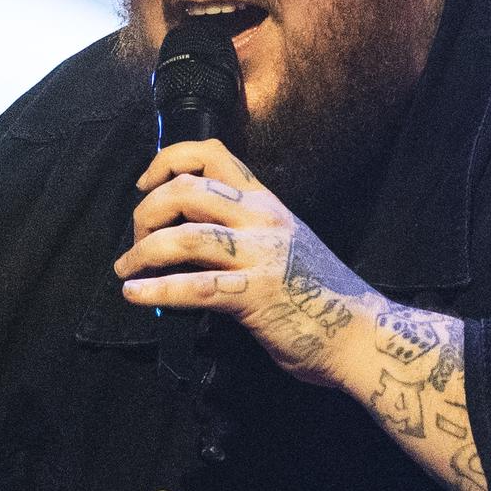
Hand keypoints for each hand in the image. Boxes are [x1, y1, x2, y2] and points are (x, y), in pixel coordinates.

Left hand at [116, 137, 371, 385]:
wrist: (364, 336)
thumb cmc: (324, 300)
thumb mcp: (287, 249)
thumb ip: (247, 237)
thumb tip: (194, 244)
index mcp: (268, 205)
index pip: (214, 154)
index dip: (169, 160)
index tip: (146, 183)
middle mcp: (263, 220)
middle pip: (187, 189)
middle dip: (147, 211)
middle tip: (136, 240)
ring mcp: (261, 256)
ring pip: (185, 234)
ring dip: (143, 251)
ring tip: (125, 270)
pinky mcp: (255, 295)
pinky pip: (194, 287)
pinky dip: (156, 289)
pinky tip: (135, 295)